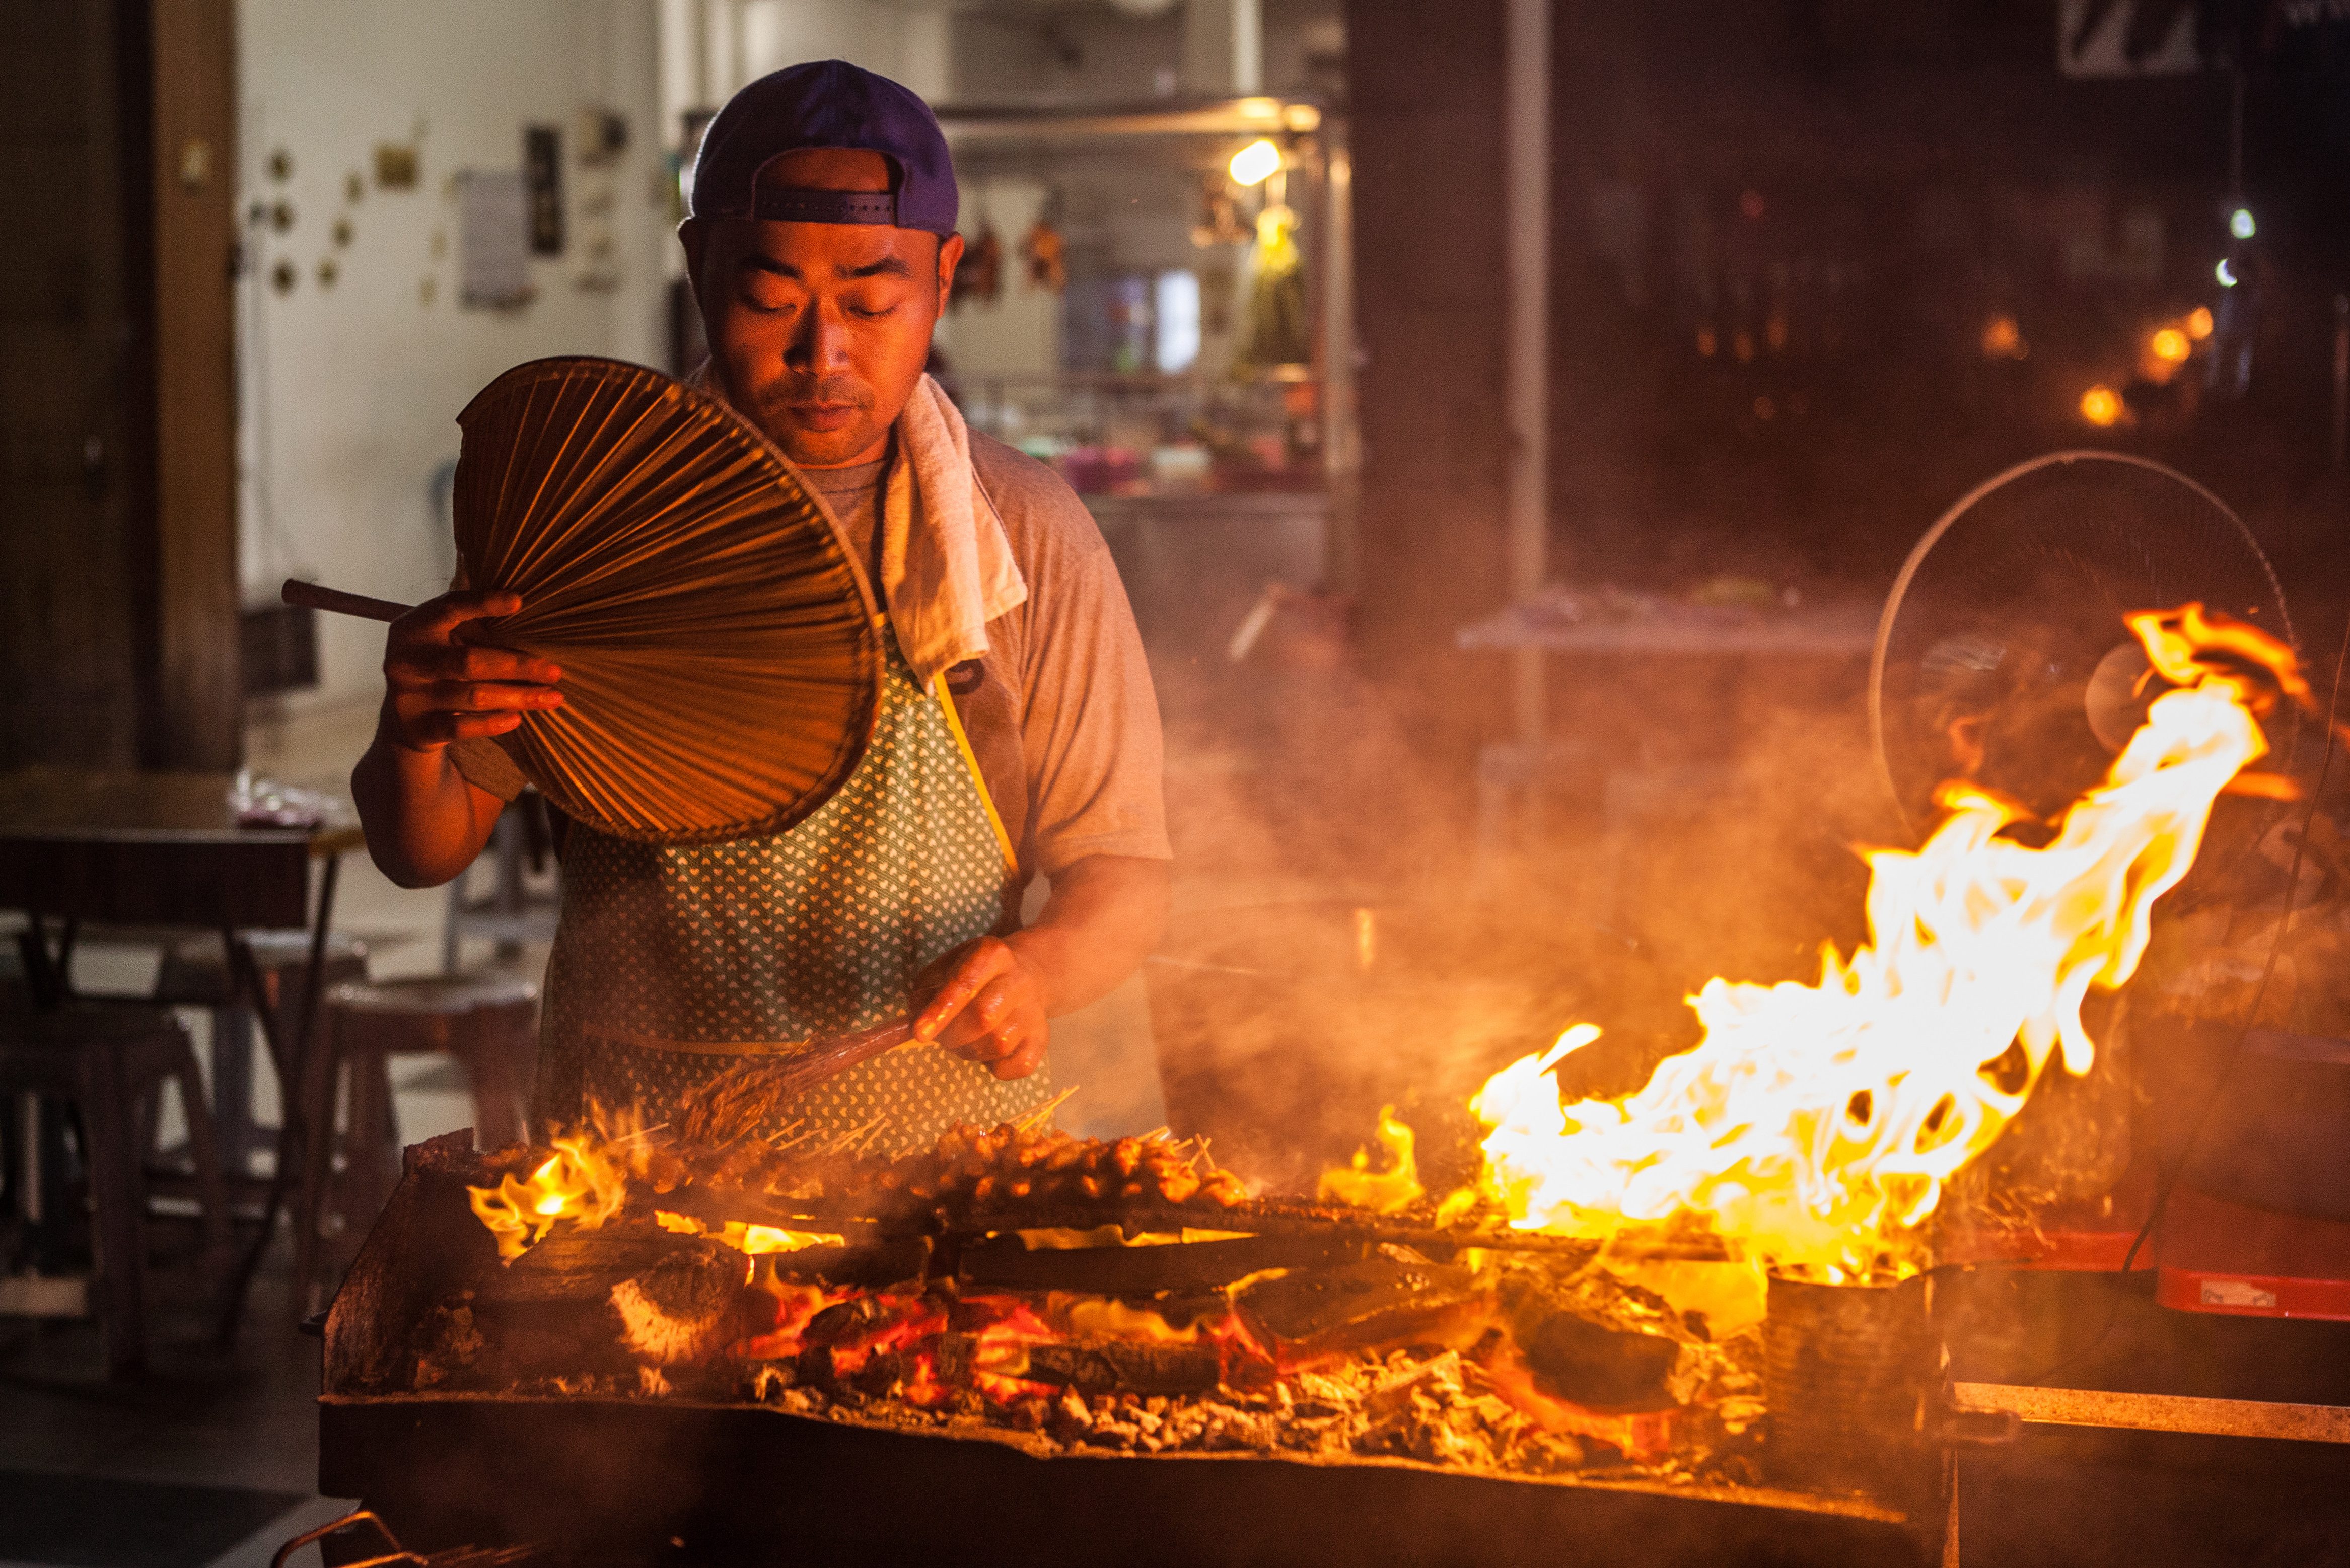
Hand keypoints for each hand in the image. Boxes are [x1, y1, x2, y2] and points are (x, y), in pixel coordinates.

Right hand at [382, 590, 562, 751]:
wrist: (401, 718)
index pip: (448, 609)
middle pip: (469, 661)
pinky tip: (518, 718)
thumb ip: (472, 625)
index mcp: (412, 629)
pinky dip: (493, 723)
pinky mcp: (418, 729)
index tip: (519, 601)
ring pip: (473, 696)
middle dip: (518, 666)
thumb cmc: (437, 665)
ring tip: (553, 697)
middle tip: (555, 671)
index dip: (482, 603)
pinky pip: (462, 727)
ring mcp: (408, 697)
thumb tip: (526, 611)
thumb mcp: (443, 639)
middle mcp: (405, 661)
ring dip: (519, 697)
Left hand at [912, 936, 1048, 1080]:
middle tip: (936, 1036)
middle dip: (950, 1035)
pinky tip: (987, 1051)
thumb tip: (910, 1023)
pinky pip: (1015, 1066)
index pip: (965, 983)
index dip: (940, 1010)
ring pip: (998, 1044)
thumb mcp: (948, 965)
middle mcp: (1018, 981)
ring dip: (967, 1051)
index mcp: (992, 955)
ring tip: (961, 1039)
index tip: (919, 1033)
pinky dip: (994, 1067)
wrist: (1030, 974)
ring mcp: (1034, 1012)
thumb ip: (926, 990)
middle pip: (983, 1017)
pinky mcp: (1041, 1040)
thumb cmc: (976, 973)